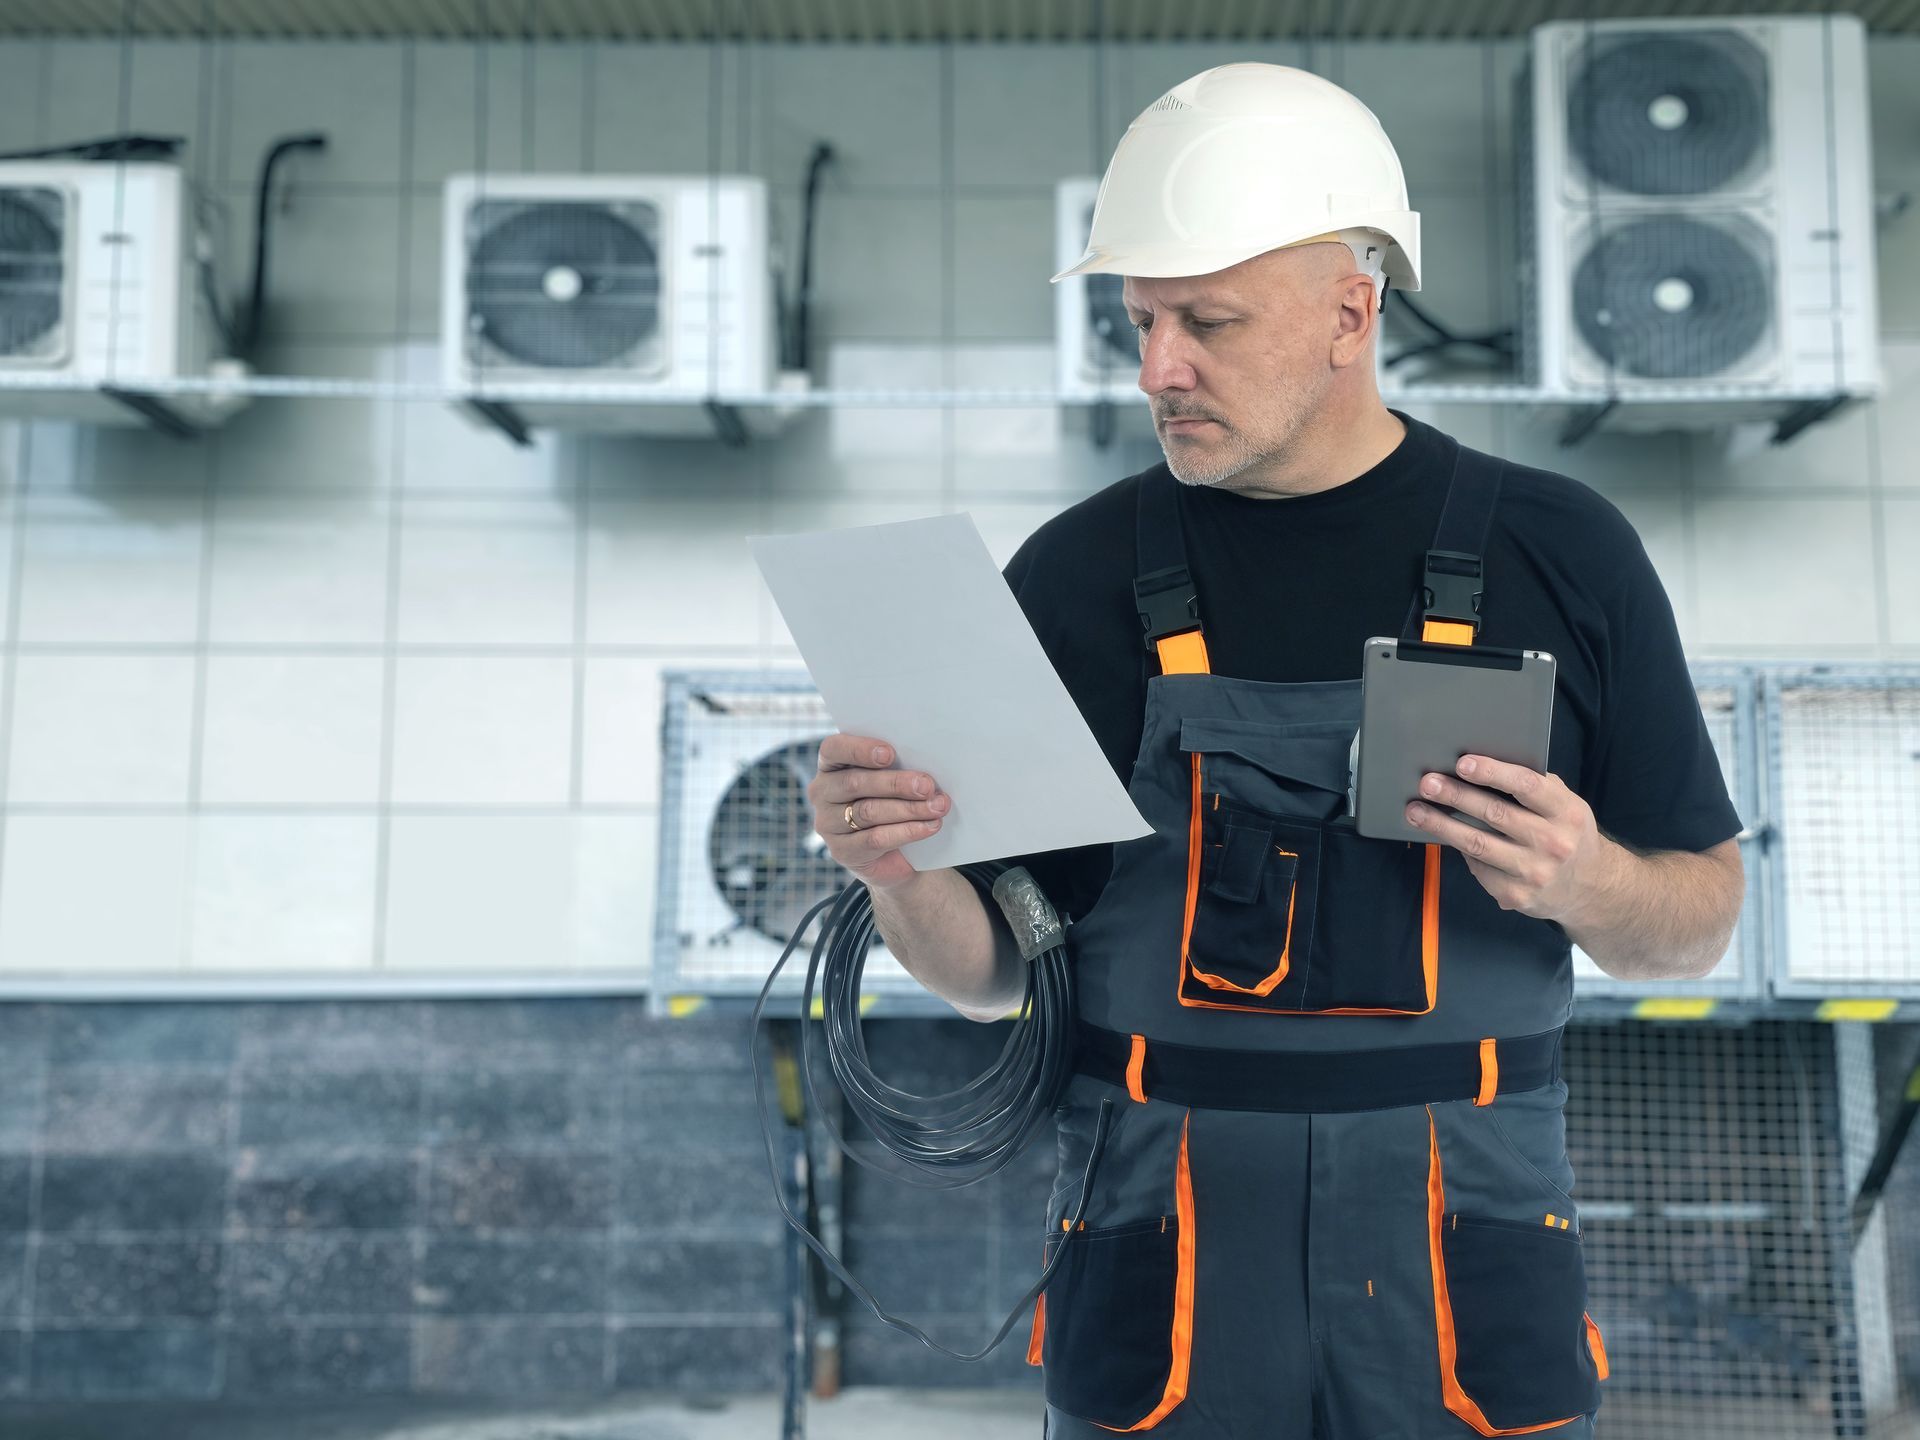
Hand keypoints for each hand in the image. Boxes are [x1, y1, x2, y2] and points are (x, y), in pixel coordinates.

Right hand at [808, 733, 952, 889]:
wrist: (894, 853)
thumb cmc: (892, 802)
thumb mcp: (891, 780)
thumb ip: (897, 768)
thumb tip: (923, 771)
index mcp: (830, 765)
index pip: (834, 749)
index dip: (860, 750)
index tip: (890, 754)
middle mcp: (822, 792)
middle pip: (855, 783)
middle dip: (896, 783)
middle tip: (927, 786)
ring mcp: (827, 824)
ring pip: (868, 811)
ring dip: (908, 809)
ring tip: (937, 807)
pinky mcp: (842, 851)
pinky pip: (875, 839)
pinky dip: (907, 832)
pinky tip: (928, 827)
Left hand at [1403, 754, 1608, 924]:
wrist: (1590, 889)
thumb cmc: (1567, 833)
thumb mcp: (1565, 805)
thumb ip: (1535, 786)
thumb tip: (1483, 764)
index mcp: (1566, 813)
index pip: (1527, 786)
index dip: (1493, 773)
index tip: (1463, 763)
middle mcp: (1553, 843)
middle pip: (1495, 814)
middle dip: (1455, 796)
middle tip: (1427, 783)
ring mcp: (1534, 872)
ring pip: (1477, 844)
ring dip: (1441, 825)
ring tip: (1415, 810)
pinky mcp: (1515, 895)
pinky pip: (1478, 868)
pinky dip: (1459, 850)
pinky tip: (1443, 836)